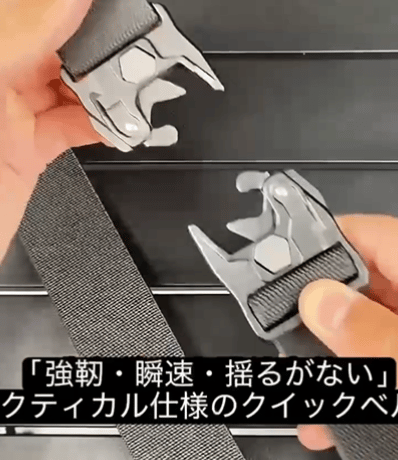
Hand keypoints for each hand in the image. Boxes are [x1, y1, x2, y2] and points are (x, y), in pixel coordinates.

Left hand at [0, 0, 108, 264]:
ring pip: (72, 89)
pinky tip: (120, 124)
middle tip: (135, 59)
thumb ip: (21, 34)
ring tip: (134, 94)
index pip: (30, 8)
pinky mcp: (29, 152)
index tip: (113, 8)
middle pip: (60, 50)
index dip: (74, 4)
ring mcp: (11, 118)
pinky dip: (103, 126)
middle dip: (101, 55)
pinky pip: (75, 128)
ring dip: (108, 93)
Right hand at [297, 214, 397, 450]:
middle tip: (283, 338)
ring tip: (304, 393)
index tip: (278, 267)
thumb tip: (319, 300)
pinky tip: (332, 420)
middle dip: (313, 318)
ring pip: (360, 332)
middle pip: (354, 287)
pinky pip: (376, 362)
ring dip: (328, 362)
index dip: (317, 243)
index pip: (365, 234)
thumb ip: (374, 332)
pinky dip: (352, 388)